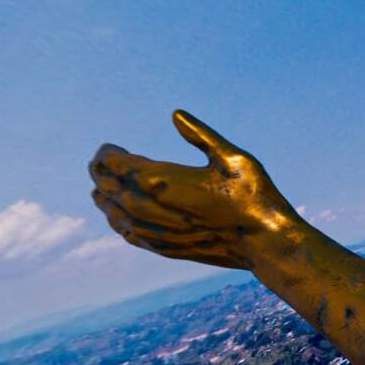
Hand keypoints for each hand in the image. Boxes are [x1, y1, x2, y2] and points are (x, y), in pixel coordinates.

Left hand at [89, 110, 303, 269]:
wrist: (265, 243)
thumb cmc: (254, 196)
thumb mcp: (233, 157)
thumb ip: (201, 135)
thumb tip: (175, 115)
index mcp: (160, 180)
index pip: (114, 164)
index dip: (107, 154)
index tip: (110, 146)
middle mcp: (150, 208)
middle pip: (108, 188)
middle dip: (100, 173)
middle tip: (99, 162)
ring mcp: (156, 232)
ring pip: (115, 214)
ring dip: (105, 198)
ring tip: (101, 188)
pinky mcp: (165, 249)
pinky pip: (129, 235)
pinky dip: (118, 223)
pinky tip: (119, 219)